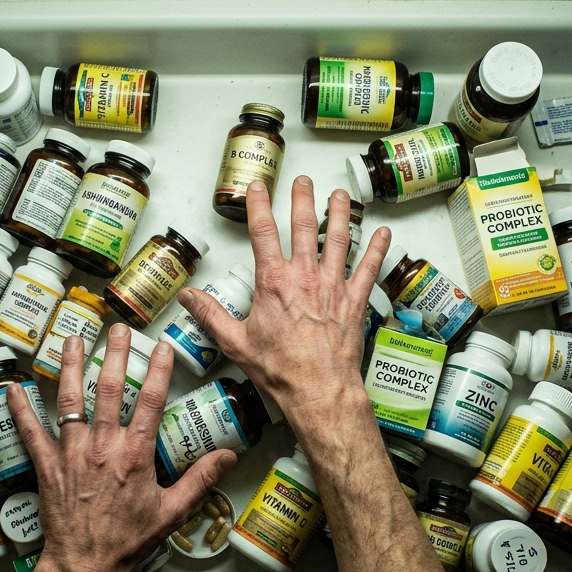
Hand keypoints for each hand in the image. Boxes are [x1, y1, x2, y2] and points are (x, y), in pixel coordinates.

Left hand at [6, 325, 237, 571]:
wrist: (86, 565)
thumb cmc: (128, 540)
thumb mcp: (173, 511)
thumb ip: (200, 479)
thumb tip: (227, 457)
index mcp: (135, 454)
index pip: (151, 401)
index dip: (158, 370)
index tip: (161, 348)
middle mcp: (102, 446)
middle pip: (109, 389)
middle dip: (114, 354)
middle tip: (117, 329)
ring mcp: (71, 453)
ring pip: (69, 400)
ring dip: (69, 366)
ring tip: (72, 339)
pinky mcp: (47, 465)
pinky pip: (30, 431)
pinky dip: (20, 409)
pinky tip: (12, 387)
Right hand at [178, 177, 390, 438]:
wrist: (318, 390)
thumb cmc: (279, 370)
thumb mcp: (235, 343)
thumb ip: (210, 315)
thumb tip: (188, 297)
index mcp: (273, 283)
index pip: (262, 233)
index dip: (259, 206)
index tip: (258, 187)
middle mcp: (304, 277)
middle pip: (304, 227)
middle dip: (303, 199)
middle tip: (304, 181)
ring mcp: (332, 287)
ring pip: (338, 240)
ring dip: (340, 214)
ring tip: (340, 195)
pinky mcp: (354, 301)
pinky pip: (368, 269)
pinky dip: (377, 249)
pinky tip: (383, 233)